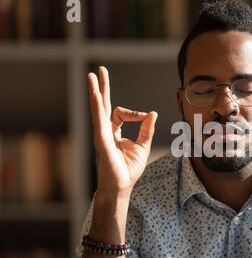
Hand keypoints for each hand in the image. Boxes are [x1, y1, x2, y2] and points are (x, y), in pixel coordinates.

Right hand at [88, 66, 157, 195]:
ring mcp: (101, 135)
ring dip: (95, 92)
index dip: (135, 113)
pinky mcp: (102, 142)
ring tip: (91, 76)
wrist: (121, 187)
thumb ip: (146, 130)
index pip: (120, 113)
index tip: (146, 118)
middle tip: (99, 70)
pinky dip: (97, 108)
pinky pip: (99, 122)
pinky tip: (95, 96)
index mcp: (113, 131)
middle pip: (102, 105)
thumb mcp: (142, 146)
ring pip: (97, 110)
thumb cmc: (128, 169)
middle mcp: (105, 131)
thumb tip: (153, 113)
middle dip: (101, 87)